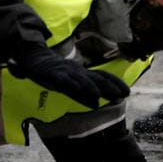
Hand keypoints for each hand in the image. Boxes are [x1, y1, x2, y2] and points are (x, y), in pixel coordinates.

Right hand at [13, 50, 129, 108]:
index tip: (127, 92)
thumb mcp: (71, 82)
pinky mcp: (52, 74)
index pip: (102, 76)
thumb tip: (97, 103)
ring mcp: (65, 71)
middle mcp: (77, 71)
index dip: (115, 83)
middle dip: (109, 86)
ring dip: (89, 86)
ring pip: (79, 79)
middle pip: (95, 78)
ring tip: (99, 94)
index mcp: (83, 73)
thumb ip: (83, 92)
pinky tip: (76, 88)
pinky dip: (69, 83)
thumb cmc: (56, 72)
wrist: (35, 58)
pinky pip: (61, 79)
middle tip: (122, 94)